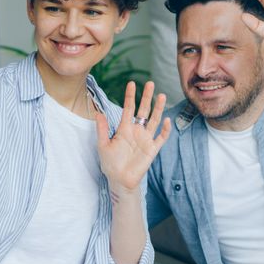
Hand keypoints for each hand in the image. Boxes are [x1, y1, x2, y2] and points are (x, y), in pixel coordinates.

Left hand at [96, 81, 171, 198]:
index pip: (128, 108)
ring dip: (158, 108)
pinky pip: (161, 138)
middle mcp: (136, 131)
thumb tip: (98, 113)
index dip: (130, 96)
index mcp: (124, 128)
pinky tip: (166, 120)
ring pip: (154, 120)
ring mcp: (145, 139)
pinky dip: (164, 129)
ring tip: (162, 95)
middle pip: (144, 110)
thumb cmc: (110, 164)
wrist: (119, 180)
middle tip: (150, 83)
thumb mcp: (103, 145)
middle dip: (147, 97)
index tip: (132, 83)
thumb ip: (102, 129)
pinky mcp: (152, 149)